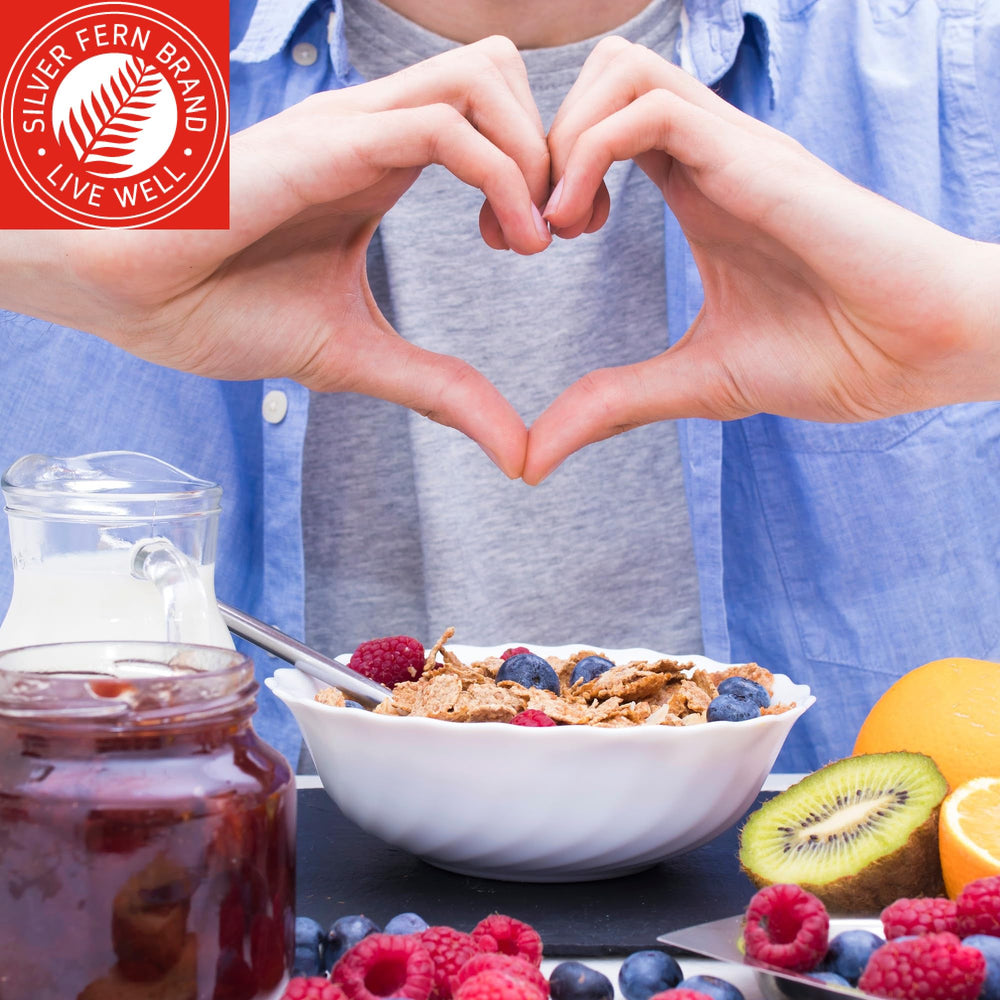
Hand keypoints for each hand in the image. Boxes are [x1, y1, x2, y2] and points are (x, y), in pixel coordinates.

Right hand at [1, 37, 551, 477]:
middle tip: (558, 232)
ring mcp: (351, 127)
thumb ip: (442, 390)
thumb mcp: (355, 355)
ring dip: (535, 153)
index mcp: (381, 163)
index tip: (544, 245)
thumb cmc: (214, 307)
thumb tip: (516, 451)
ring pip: (485, 75)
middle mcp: (374, 129)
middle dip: (556, 146)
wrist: (121, 289)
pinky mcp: (328, 144)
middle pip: (502, 71)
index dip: (541, 170)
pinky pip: (443, 124)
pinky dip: (503, 176)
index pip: (492, 114)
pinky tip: (511, 242)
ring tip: (535, 240)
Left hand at [524, 38, 999, 483]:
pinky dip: (591, 154)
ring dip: (562, 141)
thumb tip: (534, 457)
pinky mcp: (757, 162)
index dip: (543, 173)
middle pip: (601, 77)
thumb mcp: (697, 382)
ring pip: (619, 71)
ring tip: (557, 227)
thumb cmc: (836, 356)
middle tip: (528, 232)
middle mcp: (712, 154)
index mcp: (698, 189)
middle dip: (538, 144)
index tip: (523, 243)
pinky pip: (652, 109)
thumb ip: (614, 404)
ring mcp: (736, 149)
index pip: (602, 126)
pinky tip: (582, 226)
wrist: (926, 352)